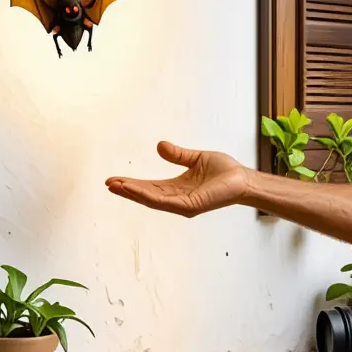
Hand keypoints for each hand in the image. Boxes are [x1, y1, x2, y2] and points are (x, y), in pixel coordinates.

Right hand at [106, 142, 250, 216]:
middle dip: (127, 190)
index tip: (114, 179)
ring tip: (116, 186)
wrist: (243, 178)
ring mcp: (183, 204)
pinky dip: (148, 196)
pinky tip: (135, 189)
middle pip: (147, 195)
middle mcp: (177, 199)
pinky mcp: (190, 205)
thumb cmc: (224, 171)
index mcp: (177, 189)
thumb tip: (159, 146)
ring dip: (133, 192)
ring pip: (152, 199)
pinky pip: (165, 201)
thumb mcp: (195, 159)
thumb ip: (178, 155)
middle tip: (108, 184)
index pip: (150, 187)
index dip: (132, 184)